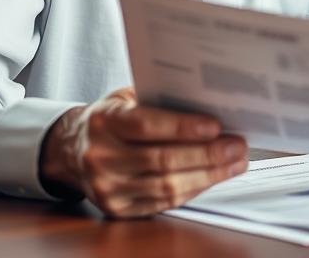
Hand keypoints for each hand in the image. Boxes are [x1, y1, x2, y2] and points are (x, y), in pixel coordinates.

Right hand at [39, 87, 247, 217]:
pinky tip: (213, 178)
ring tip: (234, 162)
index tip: (216, 125)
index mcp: (104, 121)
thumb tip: (208, 102)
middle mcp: (101, 156)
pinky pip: (163, 203)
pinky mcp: (117, 210)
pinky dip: (193, 190)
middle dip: (207, 155)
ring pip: (166, 186)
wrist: (71, 151)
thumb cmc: (110, 119)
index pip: (145, 126)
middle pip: (161, 160)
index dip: (183, 127)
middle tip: (237, 145)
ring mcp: (107, 188)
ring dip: (208, 176)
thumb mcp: (124, 98)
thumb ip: (157, 100)